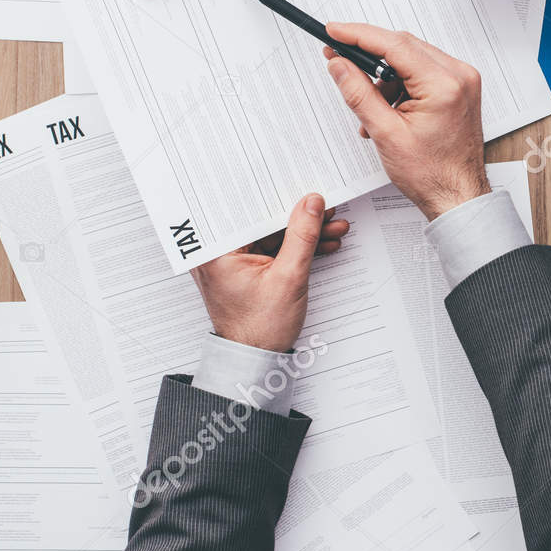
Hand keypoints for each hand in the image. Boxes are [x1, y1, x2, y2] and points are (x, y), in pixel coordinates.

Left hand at [189, 193, 349, 352]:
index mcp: (216, 250)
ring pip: (272, 235)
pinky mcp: (246, 269)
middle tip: (325, 209)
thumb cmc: (259, 329)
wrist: (254, 360)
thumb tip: (311, 203)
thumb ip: (302, 236)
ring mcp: (233, 261)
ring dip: (304, 233)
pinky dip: (296, 248)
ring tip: (333, 227)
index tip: (305, 190)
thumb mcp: (288, 278)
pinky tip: (322, 243)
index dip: (282, 197)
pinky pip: (272, 249)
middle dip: (299, 217)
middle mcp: (219, 251)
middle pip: (264, 221)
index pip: (250, 210)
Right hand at [322, 24, 491, 220]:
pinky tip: (391, 111)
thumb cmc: (432, 174)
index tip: (335, 31)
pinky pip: (422, 72)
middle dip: (370, 57)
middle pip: (403, 46)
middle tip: (340, 62)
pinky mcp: (459, 88)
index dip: (359, 34)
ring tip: (374, 112)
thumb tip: (339, 64)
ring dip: (385, 78)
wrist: (457, 196)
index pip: (394, 44)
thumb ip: (359, 93)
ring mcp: (462, 81)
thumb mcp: (385, 133)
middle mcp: (459, 76)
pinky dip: (401, 86)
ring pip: (411, 59)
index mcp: (444, 85)